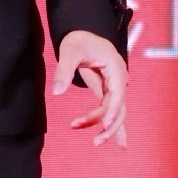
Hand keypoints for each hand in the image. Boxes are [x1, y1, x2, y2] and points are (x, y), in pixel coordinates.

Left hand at [53, 30, 128, 148]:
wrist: (83, 34)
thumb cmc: (78, 40)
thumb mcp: (69, 52)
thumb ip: (64, 71)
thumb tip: (56, 93)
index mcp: (115, 67)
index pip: (117, 93)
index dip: (112, 110)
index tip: (104, 125)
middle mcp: (119, 78)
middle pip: (119, 107)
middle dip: (109, 125)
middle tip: (94, 141)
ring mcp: (115, 86)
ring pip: (117, 112)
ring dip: (109, 129)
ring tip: (96, 143)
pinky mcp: (108, 91)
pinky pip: (113, 110)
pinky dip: (116, 127)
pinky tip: (121, 144)